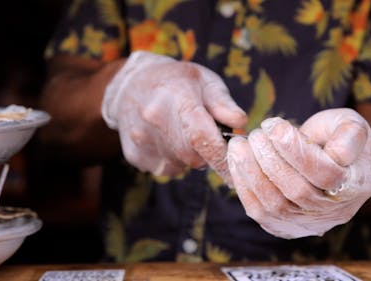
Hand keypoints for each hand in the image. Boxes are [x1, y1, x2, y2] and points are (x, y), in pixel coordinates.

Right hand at [102, 51, 246, 181]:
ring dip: (188, 156)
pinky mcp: (134, 154)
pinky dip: (171, 160)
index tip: (236, 167)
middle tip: (205, 134)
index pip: (202, 136)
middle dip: (206, 153)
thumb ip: (223, 103)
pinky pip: (164, 168)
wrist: (130, 82)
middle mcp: (155, 119)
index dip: (222, 157)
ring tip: (182, 132)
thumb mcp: (204, 80)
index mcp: (177, 98)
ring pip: (179, 165)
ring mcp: (141, 139)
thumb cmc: (176, 81)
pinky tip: (166, 138)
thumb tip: (240, 123)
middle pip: (193, 157)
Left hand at [227, 108, 370, 237]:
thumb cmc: (334, 136)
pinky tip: (236, 161)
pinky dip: (243, 186)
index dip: (296, 151)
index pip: (326, 174)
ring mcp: (309, 223)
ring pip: (276, 205)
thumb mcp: (349, 124)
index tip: (274, 126)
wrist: (321, 158)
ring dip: (252, 172)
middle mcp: (336, 211)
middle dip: (270, 160)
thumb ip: (350, 133)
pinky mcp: (284, 226)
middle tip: (256, 134)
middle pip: (298, 192)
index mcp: (358, 185)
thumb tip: (337, 153)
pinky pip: (259, 212)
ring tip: (240, 145)